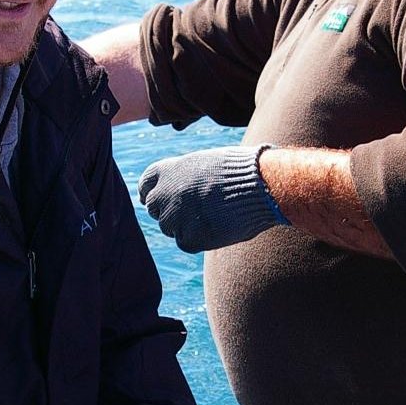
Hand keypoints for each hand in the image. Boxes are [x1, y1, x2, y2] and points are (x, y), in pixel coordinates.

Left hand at [138, 144, 286, 252]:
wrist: (259, 185)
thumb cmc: (239, 170)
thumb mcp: (204, 163)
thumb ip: (184, 177)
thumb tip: (178, 191)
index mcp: (166, 170)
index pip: (145, 186)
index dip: (154, 193)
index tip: (164, 198)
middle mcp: (163, 194)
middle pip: (155, 209)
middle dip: (169, 211)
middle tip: (193, 211)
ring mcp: (173, 218)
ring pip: (170, 228)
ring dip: (185, 225)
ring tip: (213, 214)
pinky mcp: (188, 238)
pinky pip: (185, 242)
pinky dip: (198, 238)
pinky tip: (217, 226)